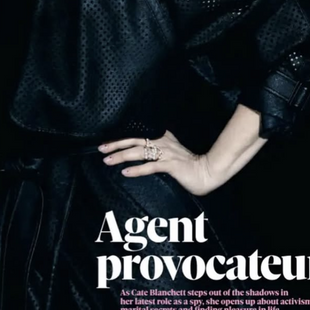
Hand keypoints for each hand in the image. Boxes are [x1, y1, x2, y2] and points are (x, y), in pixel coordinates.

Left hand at [98, 130, 217, 195]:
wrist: (209, 171)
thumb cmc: (191, 167)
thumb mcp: (172, 155)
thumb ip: (160, 153)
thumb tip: (145, 156)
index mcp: (163, 139)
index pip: (138, 137)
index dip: (122, 140)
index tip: (108, 144)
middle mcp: (163, 143)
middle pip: (134, 141)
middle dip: (116, 145)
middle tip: (101, 148)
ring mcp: (166, 154)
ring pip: (139, 152)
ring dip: (121, 156)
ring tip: (107, 160)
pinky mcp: (170, 165)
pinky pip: (150, 166)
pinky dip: (137, 169)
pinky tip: (125, 172)